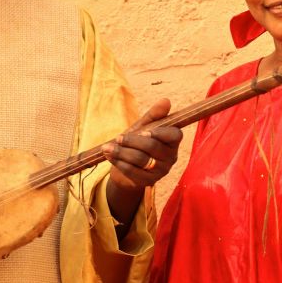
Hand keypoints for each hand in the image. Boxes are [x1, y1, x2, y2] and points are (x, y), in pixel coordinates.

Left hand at [102, 99, 182, 230]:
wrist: (127, 165)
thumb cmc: (138, 141)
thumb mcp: (144, 126)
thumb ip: (154, 115)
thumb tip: (166, 100)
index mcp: (173, 141)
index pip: (175, 135)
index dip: (159, 133)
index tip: (143, 131)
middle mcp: (171, 157)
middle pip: (153, 147)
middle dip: (132, 141)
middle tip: (118, 137)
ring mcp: (161, 171)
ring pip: (141, 160)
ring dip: (121, 152)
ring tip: (107, 147)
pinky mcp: (149, 182)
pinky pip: (132, 171)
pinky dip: (119, 163)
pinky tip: (110, 157)